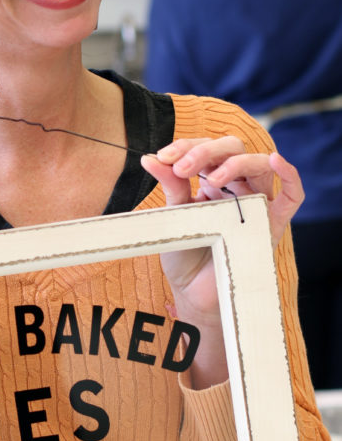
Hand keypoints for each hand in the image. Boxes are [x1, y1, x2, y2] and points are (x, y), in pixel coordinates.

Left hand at [140, 137, 303, 386]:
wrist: (192, 293)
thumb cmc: (184, 253)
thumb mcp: (172, 215)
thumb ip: (170, 186)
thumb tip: (149, 158)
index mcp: (211, 181)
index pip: (207, 148)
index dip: (186, 147)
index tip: (162, 157)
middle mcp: (236, 188)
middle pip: (234, 149)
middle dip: (205, 151)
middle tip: (181, 167)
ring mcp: (255, 204)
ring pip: (259, 166)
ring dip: (235, 162)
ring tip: (209, 177)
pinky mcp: (270, 225)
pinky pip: (292, 196)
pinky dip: (289, 175)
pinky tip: (276, 160)